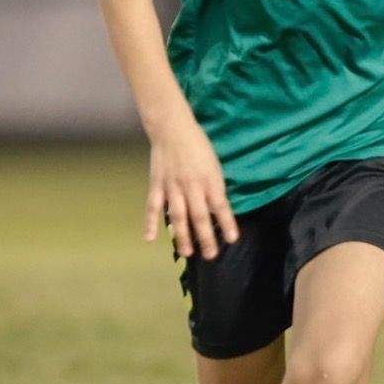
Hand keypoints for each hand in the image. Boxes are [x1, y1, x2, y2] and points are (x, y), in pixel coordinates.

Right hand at [145, 116, 238, 259]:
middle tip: (210, 255)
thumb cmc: (197, 145)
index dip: (227, 223)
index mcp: (209, 179)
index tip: (232, 239)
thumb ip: (215, 186)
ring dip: (182, 236)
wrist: (172, 128)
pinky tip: (150, 239)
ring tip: (186, 252)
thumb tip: (217, 209)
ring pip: (178, 216)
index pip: (220, 205)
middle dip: (206, 237)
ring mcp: (172, 187)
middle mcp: (191, 185)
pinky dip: (150, 223)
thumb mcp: (214, 164)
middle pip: (199, 216)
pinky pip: (153, 207)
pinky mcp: (157, 185)